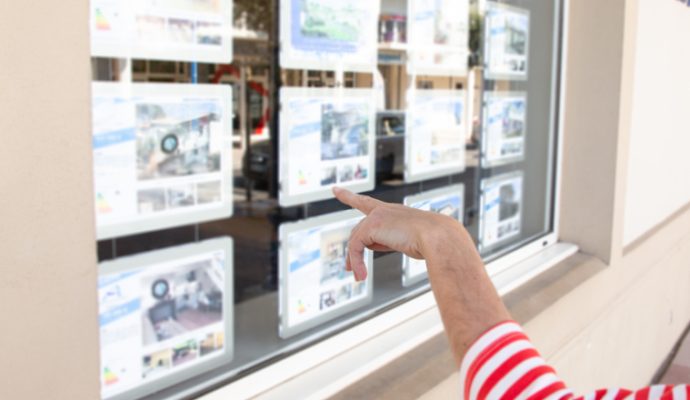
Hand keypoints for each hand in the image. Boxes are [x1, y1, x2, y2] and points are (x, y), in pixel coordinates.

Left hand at [333, 187, 463, 280]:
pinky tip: (361, 276)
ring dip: (355, 260)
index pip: (367, 203)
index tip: (335, 190)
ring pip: (356, 240)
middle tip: (351, 269)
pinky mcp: (372, 226)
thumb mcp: (411, 241)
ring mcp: (377, 216)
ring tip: (358, 277)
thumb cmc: (434, 242)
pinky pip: (356, 246)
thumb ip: (393, 240)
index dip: (350, 197)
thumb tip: (375, 247)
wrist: (440, 237)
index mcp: (395, 212)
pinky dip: (357, 262)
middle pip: (359, 230)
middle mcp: (384, 210)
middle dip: (353, 250)